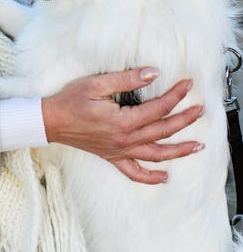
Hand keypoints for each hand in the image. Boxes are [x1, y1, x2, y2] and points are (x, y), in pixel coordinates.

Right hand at [41, 67, 202, 183]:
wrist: (51, 121)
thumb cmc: (71, 100)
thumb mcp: (97, 84)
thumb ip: (127, 79)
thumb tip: (153, 73)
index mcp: (123, 121)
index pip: (158, 108)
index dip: (175, 96)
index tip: (187, 85)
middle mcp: (125, 140)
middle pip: (163, 131)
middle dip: (185, 120)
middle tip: (200, 110)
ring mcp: (120, 152)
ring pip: (156, 154)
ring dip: (179, 150)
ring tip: (198, 146)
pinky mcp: (112, 157)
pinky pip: (135, 172)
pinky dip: (152, 177)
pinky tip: (165, 177)